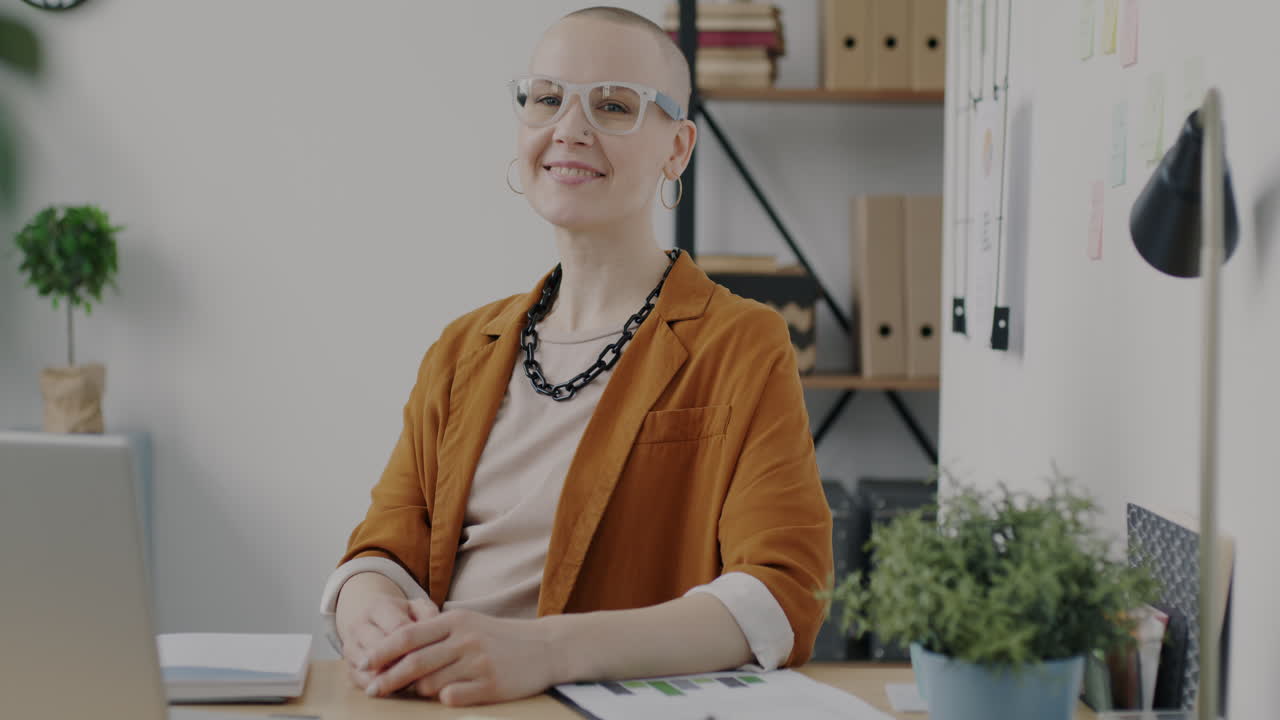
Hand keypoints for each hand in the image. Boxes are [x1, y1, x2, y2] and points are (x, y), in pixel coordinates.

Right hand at [335, 574, 437, 690]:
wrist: (371, 619)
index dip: (417, 644)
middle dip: (403, 663)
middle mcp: (358, 626)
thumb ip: (429, 614)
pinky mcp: (347, 666)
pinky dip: (380, 687)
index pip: (398, 629)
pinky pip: (361, 682)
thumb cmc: (402, 615)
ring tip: (413, 681)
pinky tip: (397, 687)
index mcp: (378, 607)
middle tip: (425, 672)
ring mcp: (349, 647)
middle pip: (381, 650)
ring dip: (391, 678)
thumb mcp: (417, 607)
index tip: (435, 653)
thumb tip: (436, 627)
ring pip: (368, 669)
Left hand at [361, 608, 557, 705]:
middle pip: (414, 662)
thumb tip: (396, 654)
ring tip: (421, 691)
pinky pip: (454, 697)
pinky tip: (447, 696)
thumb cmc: (500, 637)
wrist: (546, 647)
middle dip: (387, 679)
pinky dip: (444, 699)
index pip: (408, 635)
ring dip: (420, 691)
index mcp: (455, 621)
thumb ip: (435, 634)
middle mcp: (465, 639)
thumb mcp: (468, 624)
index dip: (382, 652)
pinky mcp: (492, 685)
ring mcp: (479, 663)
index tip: (363, 665)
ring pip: (431, 684)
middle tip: (372, 691)